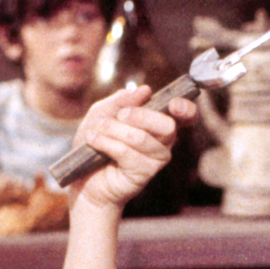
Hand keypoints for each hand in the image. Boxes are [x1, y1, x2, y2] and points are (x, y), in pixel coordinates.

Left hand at [74, 82, 190, 209]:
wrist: (83, 178)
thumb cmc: (95, 143)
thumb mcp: (102, 113)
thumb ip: (121, 100)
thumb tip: (145, 90)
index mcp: (158, 123)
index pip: (186, 116)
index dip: (186, 109)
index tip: (173, 104)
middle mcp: (164, 141)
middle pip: (167, 125)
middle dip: (141, 115)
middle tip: (120, 115)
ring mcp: (156, 159)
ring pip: (141, 138)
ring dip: (114, 129)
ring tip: (96, 129)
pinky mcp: (144, 174)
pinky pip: (127, 153)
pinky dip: (106, 143)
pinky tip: (93, 140)